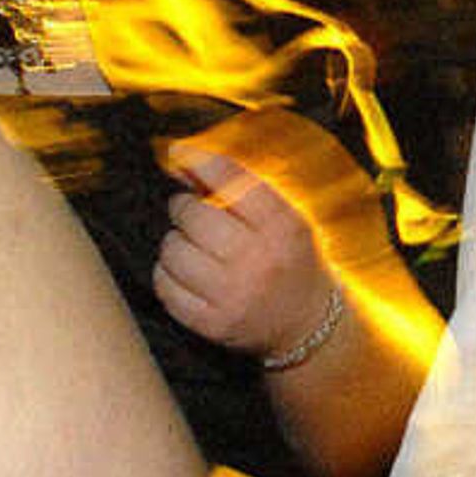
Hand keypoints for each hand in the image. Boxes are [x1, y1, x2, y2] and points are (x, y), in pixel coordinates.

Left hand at [156, 132, 338, 362]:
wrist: (309, 324)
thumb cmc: (292, 261)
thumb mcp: (284, 218)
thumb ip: (241, 188)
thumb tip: (184, 162)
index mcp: (282, 227)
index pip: (233, 181)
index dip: (200, 161)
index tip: (180, 152)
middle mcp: (259, 261)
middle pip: (194, 216)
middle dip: (184, 207)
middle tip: (191, 211)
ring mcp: (233, 296)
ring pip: (174, 251)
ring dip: (175, 243)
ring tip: (193, 246)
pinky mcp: (213, 324)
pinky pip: (166, 287)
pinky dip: (167, 275)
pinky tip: (185, 273)